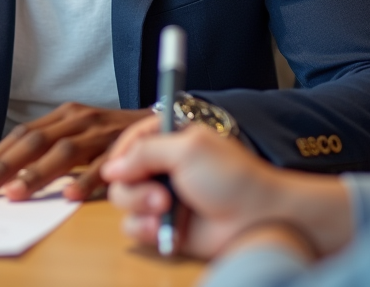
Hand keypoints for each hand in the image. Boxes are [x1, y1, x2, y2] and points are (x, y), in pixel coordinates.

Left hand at [0, 104, 151, 201]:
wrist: (159, 125)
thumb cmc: (111, 135)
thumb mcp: (78, 132)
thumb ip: (49, 146)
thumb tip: (8, 172)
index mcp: (64, 114)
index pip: (23, 133)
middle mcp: (79, 118)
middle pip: (36, 140)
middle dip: (6, 165)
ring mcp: (101, 132)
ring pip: (64, 151)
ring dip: (37, 173)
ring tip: (16, 194)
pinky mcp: (123, 148)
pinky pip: (103, 166)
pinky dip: (86, 180)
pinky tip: (70, 195)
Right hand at [101, 119, 351, 259]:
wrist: (258, 218)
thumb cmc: (232, 178)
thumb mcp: (188, 150)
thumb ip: (145, 152)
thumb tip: (111, 168)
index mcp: (170, 140)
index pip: (130, 140)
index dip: (120, 154)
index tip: (119, 167)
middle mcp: (163, 167)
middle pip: (121, 174)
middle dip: (135, 187)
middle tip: (161, 196)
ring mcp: (162, 196)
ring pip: (124, 201)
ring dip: (140, 207)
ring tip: (165, 212)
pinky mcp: (164, 225)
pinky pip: (135, 227)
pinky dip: (144, 229)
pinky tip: (163, 230)